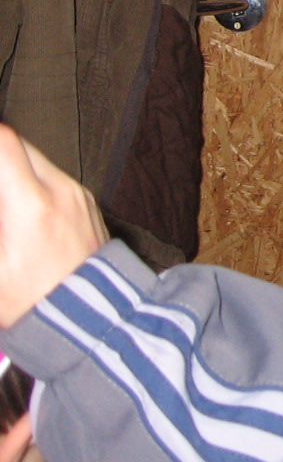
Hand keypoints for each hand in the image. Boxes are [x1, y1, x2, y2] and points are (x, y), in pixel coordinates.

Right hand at [0, 126, 108, 328]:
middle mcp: (61, 191)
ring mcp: (79, 195)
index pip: (4, 143)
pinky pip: (55, 177)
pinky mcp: (88, 204)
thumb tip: (1, 213)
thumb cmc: (35, 302)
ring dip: (12, 169)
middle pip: (19, 146)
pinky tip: (19, 211)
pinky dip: (32, 182)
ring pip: (37, 160)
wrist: (95, 318)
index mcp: (31, 205)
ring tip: (5, 205)